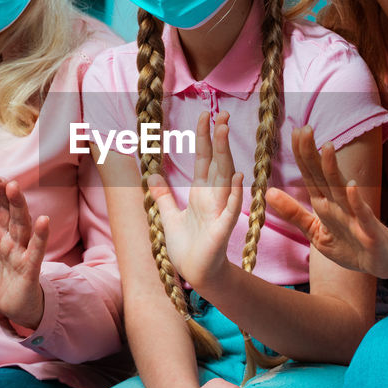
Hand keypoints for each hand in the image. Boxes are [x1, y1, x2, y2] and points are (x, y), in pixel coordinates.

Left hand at [0, 173, 47, 329]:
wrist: (8, 308)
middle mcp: (7, 237)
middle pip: (6, 210)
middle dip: (1, 193)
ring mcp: (20, 249)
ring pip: (21, 223)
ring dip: (18, 206)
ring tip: (13, 188)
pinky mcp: (30, 266)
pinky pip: (36, 249)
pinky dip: (40, 235)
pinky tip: (43, 220)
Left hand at [146, 111, 242, 290]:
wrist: (196, 273)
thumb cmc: (187, 246)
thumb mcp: (170, 216)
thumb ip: (163, 195)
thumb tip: (151, 174)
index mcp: (201, 193)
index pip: (205, 159)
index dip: (205, 137)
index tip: (206, 116)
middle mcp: (213, 198)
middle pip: (217, 162)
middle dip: (219, 138)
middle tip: (223, 114)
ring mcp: (219, 211)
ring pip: (224, 178)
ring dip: (225, 155)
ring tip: (224, 132)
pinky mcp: (222, 229)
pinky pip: (229, 209)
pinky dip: (233, 193)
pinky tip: (236, 176)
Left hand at [266, 126, 387, 278]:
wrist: (383, 262)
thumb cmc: (350, 245)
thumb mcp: (315, 231)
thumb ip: (293, 213)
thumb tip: (268, 192)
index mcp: (325, 203)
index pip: (311, 175)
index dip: (302, 154)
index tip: (295, 131)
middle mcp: (339, 204)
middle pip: (323, 175)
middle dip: (313, 153)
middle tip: (305, 129)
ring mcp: (355, 216)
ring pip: (341, 190)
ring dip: (334, 169)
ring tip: (327, 146)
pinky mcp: (369, 231)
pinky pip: (362, 215)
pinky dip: (356, 201)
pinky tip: (351, 187)